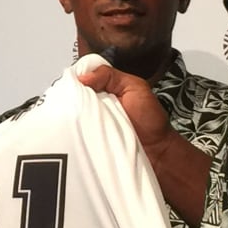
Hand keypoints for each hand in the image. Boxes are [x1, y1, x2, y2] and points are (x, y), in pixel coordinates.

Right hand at [80, 64, 210, 224]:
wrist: (157, 151)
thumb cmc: (150, 120)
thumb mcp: (135, 86)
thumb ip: (109, 75)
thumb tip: (81, 76)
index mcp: (102, 88)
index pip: (79, 78)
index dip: (74, 79)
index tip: (72, 83)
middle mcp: (92, 104)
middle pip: (71, 95)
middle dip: (70, 97)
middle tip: (74, 101)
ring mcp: (88, 123)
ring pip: (70, 114)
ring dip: (72, 115)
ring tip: (76, 117)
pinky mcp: (86, 140)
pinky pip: (74, 133)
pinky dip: (74, 131)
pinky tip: (74, 129)